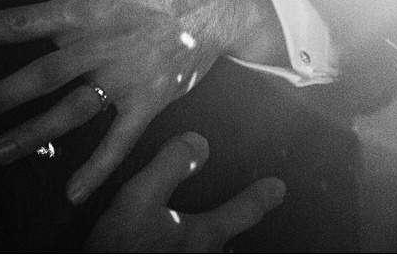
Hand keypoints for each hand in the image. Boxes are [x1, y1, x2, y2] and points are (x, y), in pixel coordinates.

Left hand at [0, 0, 284, 203]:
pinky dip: (99, 166)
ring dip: (34, 134)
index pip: (17, 23)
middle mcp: (99, 43)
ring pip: (72, 110)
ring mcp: (125, 75)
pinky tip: (73, 190)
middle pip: (39, 75)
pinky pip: (121, 139)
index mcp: (81, 6)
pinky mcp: (149, 99)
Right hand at [84, 132, 284, 251]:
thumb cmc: (118, 249)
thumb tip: (200, 144)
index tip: (278, 188)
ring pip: (212, 255)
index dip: (261, 197)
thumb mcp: (138, 198)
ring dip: (212, 247)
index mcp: (202, 237)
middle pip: (229, 247)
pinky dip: (194, 250)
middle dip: (233, 236)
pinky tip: (176, 246)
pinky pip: (194, 258)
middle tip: (242, 217)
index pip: (243, 212)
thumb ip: (170, 166)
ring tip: (202, 239)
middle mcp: (204, 258)